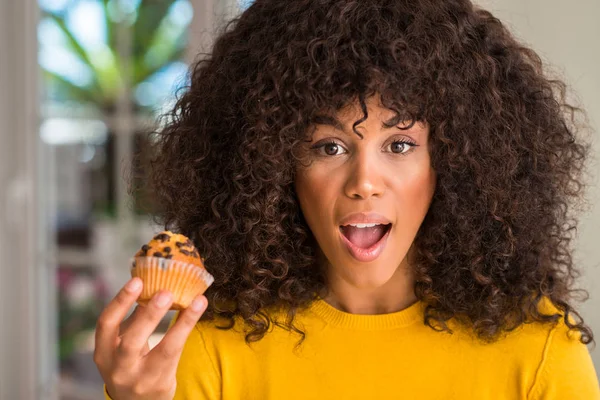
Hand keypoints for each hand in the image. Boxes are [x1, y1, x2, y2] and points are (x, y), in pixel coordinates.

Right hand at [94, 277, 207, 399]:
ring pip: (161, 350)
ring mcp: (139, 378)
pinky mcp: (160, 383)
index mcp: (103, 352)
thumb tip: (149, 283)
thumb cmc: (129, 364)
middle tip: (165, 292)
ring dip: (179, 324)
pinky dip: (188, 329)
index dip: (120, 301)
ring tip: (195, 301)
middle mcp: (117, 367)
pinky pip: (178, 353)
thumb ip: (132, 320)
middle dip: (149, 316)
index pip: (106, 324)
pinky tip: (198, 310)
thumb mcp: (121, 346)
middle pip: (131, 340)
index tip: (137, 280)